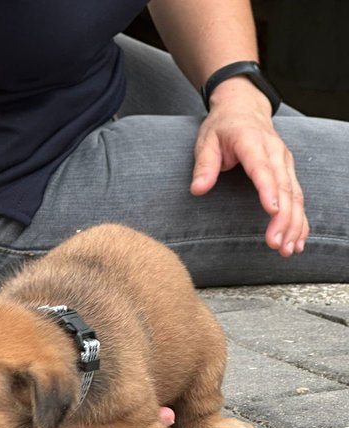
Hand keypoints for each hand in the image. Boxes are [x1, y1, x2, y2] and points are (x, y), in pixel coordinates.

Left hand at [190, 77, 308, 256]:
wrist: (243, 107)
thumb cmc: (222, 127)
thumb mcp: (206, 141)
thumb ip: (204, 166)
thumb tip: (198, 189)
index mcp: (252, 143)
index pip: (263, 169)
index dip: (269, 190)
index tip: (272, 211)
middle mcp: (274, 153)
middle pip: (284, 187)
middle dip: (283, 219)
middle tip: (276, 244)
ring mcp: (285, 162)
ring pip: (295, 195)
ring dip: (294, 224)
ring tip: (287, 250)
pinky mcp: (288, 171)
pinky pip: (298, 197)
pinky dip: (300, 220)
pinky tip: (298, 240)